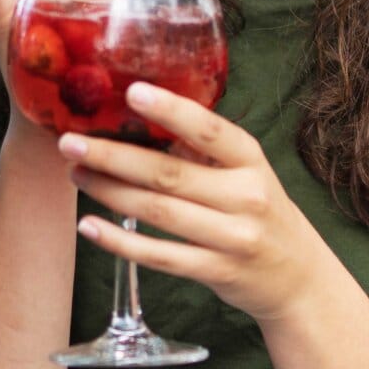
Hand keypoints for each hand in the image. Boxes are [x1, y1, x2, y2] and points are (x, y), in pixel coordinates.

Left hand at [59, 87, 324, 324]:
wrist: (297, 276)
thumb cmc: (258, 210)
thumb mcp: (245, 171)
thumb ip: (202, 150)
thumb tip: (136, 121)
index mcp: (251, 160)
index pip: (210, 130)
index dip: (171, 111)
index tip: (131, 92)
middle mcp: (244, 197)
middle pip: (169, 174)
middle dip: (113, 156)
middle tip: (70, 142)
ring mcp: (232, 237)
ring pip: (159, 212)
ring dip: (109, 192)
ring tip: (76, 174)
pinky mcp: (216, 271)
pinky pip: (160, 256)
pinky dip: (121, 243)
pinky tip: (90, 227)